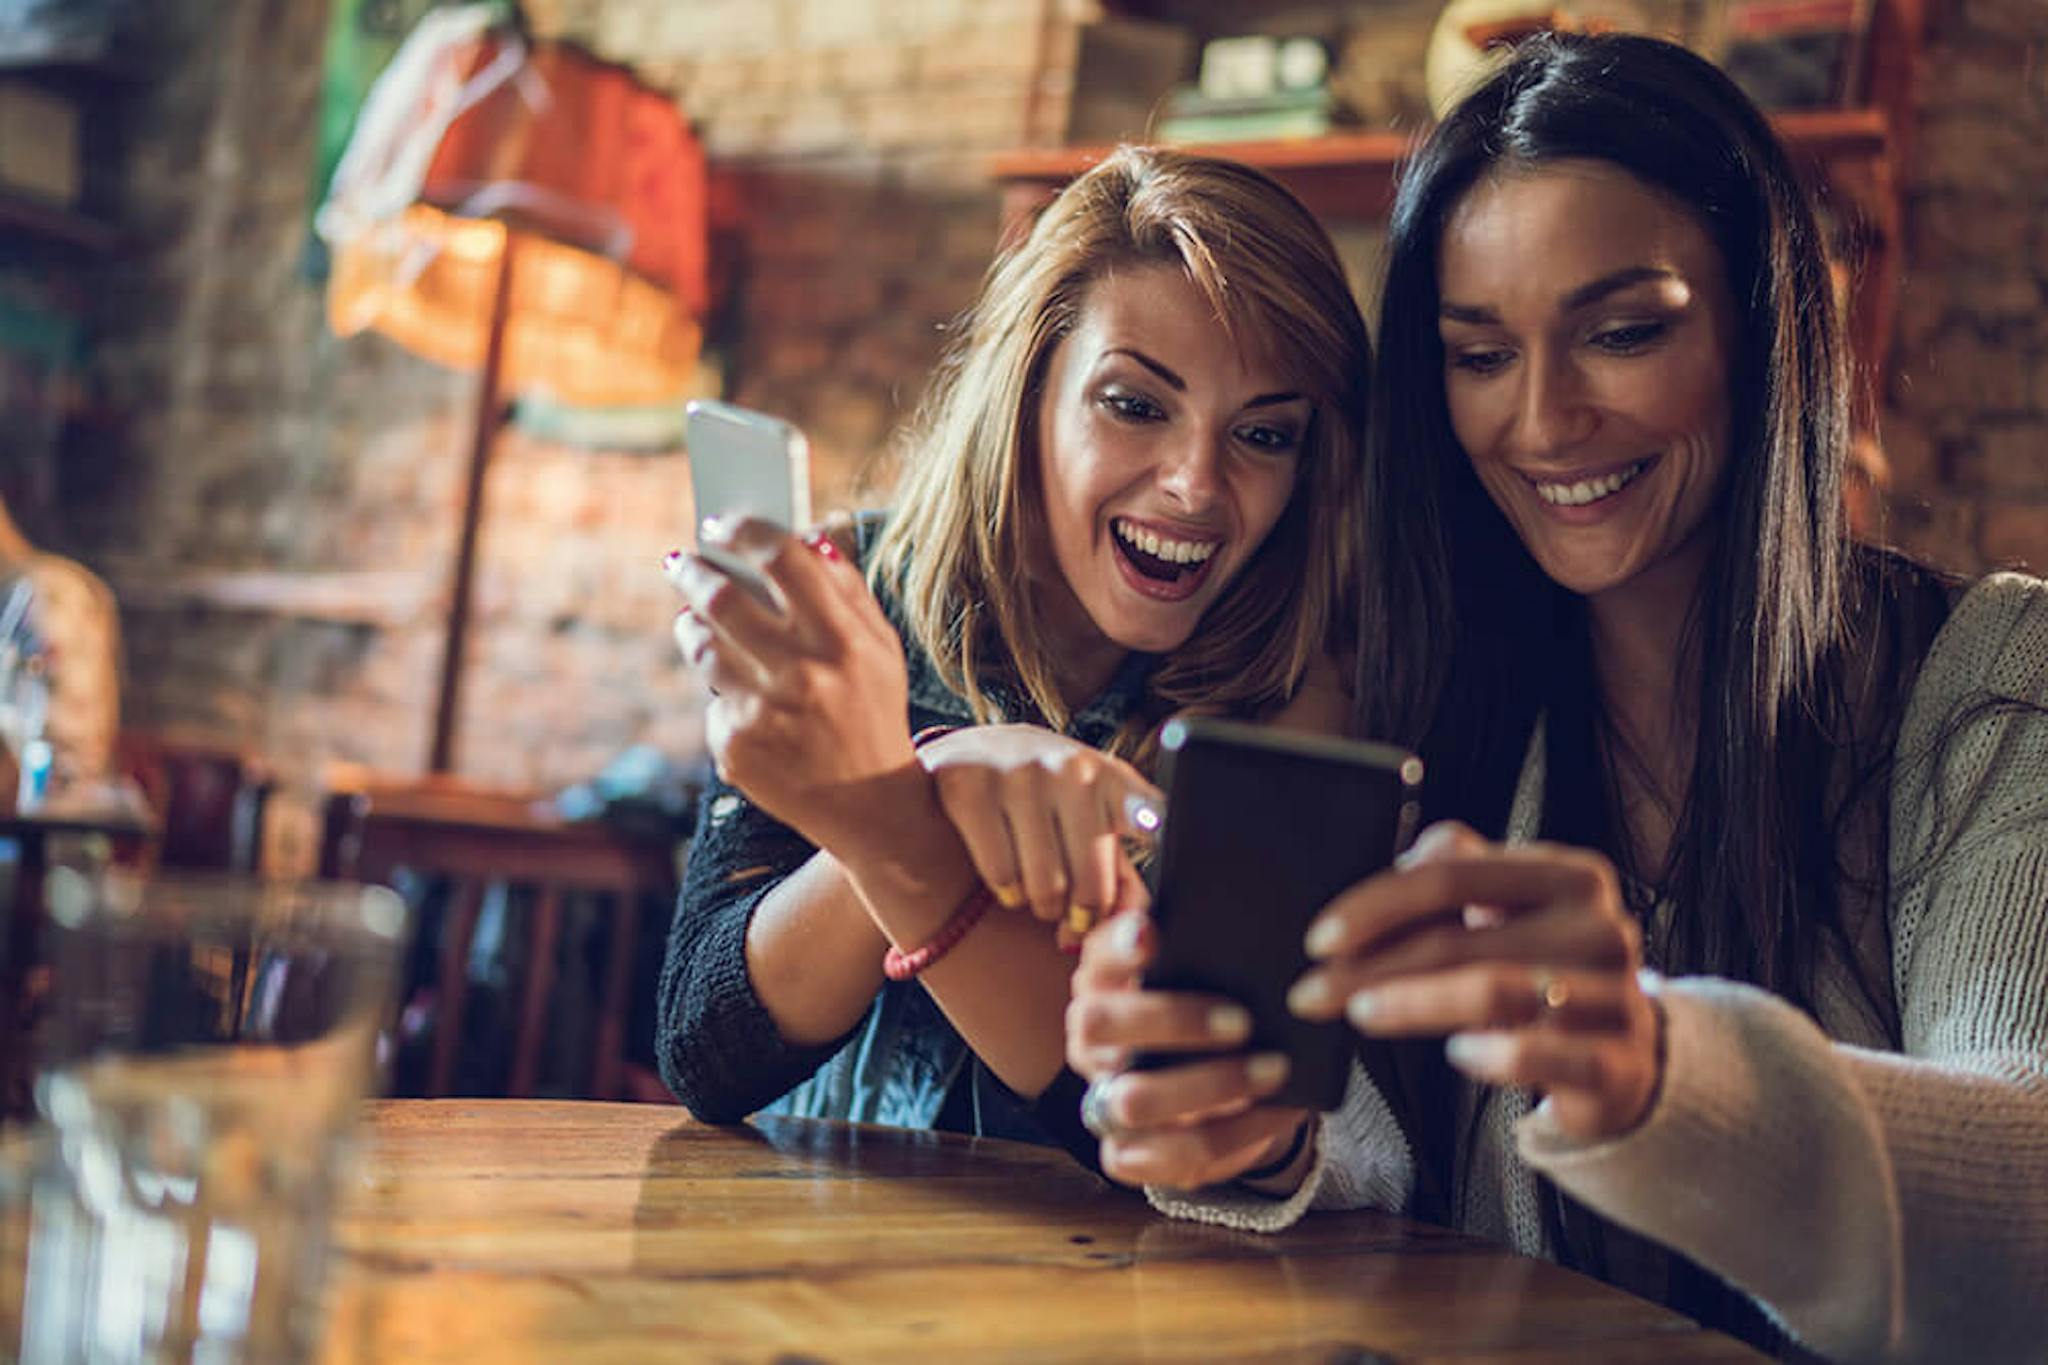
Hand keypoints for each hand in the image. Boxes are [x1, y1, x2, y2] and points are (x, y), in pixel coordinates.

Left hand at [669, 516, 914, 850]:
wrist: (868, 804)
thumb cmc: (872, 711)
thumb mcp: (880, 648)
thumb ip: (846, 588)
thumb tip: (807, 533)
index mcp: (843, 639)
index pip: (781, 558)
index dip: (744, 530)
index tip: (722, 523)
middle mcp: (802, 673)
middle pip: (722, 597)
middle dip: (693, 570)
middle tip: (681, 560)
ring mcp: (763, 713)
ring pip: (701, 646)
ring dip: (691, 624)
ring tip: (694, 619)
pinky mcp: (735, 747)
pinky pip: (711, 698)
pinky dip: (721, 690)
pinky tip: (741, 697)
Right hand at [917, 725, 1159, 943]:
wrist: (973, 753)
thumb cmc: (1051, 801)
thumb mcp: (1095, 820)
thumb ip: (1124, 874)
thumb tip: (1134, 932)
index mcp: (1114, 779)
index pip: (1153, 816)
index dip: (1164, 841)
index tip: (1174, 856)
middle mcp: (1072, 769)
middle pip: (1092, 885)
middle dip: (1083, 915)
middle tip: (1074, 915)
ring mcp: (1020, 773)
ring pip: (1045, 887)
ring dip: (1042, 906)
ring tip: (1041, 892)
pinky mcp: (971, 787)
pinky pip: (1002, 875)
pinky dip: (1007, 890)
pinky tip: (1009, 876)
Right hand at [1065, 911, 1309, 1189]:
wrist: (1228, 1076)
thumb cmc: (1217, 1001)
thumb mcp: (1214, 969)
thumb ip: (1215, 950)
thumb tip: (1254, 940)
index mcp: (1103, 979)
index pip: (1097, 955)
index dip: (1119, 946)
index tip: (1153, 937)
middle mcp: (1090, 1038)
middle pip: (1099, 1024)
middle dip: (1172, 1020)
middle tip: (1243, 1020)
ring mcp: (1102, 1097)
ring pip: (1131, 1100)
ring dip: (1208, 1086)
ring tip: (1273, 1070)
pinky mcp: (1126, 1152)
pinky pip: (1164, 1157)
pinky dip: (1229, 1135)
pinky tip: (1274, 1111)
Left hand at [1289, 822, 1662, 1142]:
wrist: (1631, 1056)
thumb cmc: (1546, 970)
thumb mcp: (1509, 911)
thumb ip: (1459, 871)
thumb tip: (1402, 856)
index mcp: (1569, 875)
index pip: (1452, 873)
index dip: (1375, 904)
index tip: (1318, 939)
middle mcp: (1601, 927)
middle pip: (1460, 938)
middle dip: (1370, 967)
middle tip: (1310, 993)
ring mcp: (1617, 996)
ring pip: (1494, 992)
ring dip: (1412, 1004)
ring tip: (1361, 1013)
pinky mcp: (1617, 1064)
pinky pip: (1539, 1055)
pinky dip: (1488, 1054)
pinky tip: (1457, 1053)